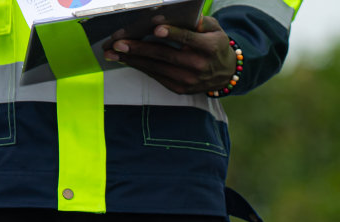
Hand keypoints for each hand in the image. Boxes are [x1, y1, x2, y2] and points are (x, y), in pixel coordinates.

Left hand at [105, 15, 236, 94]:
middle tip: (119, 43)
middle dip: (140, 49)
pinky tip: (127, 60)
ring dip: (133, 60)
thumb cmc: (214, 45)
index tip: (156, 29)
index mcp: (210, 47)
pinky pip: (157, 77)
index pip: (188, 39)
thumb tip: (179, 15)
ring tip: (113, 53)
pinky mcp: (181, 88)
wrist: (226, 73)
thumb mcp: (214, 29)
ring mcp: (190, 80)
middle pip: (166, 55)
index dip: (172, 34)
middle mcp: (199, 66)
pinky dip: (141, 67)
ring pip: (157, 68)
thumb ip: (199, 22)